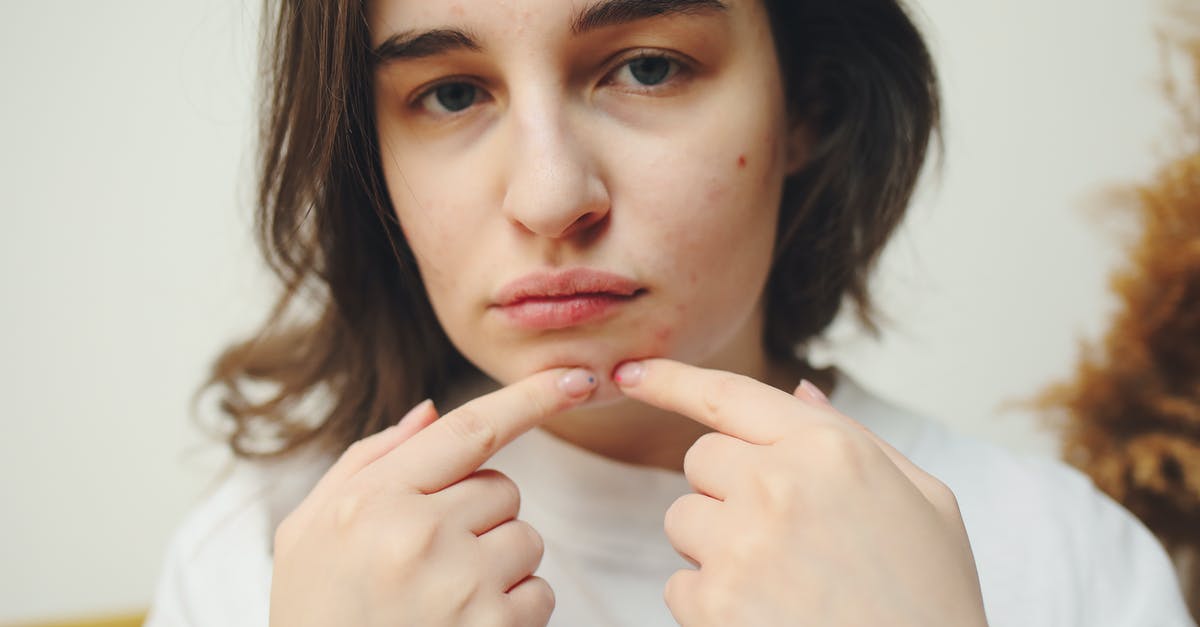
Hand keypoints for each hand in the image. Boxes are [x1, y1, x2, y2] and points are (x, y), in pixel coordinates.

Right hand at [269, 367, 597, 626]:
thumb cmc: (317, 614)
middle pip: (502, 488)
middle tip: (430, 558)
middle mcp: (419, 535)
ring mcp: (461, 585)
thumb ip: (366, 462)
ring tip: (444, 597)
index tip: (578, 378)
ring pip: (526, 538)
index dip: (531, 397)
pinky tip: (465, 625)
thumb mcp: (308, 532)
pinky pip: (539, 592)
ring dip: (499, 561)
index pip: (469, 430)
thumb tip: (429, 411)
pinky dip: (515, 607)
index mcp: (372, 501)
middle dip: (479, 514)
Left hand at [614, 359, 987, 626]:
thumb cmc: (930, 602)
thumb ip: (855, 438)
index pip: (729, 395)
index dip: (671, 379)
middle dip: (726, 490)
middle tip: (782, 537)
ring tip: (780, 584)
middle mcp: (779, 483)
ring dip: (715, 547)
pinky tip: (766, 618)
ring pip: (683, 519)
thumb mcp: (925, 502)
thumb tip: (799, 392)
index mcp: (831, 449)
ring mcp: (741, 543)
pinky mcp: (714, 602)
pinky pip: (679, 584)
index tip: (630, 372)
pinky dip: (709, 604)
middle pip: (701, 459)